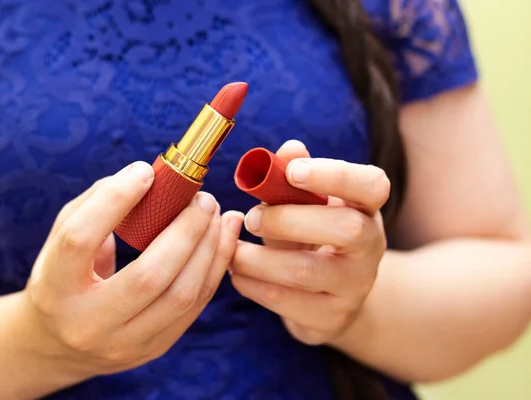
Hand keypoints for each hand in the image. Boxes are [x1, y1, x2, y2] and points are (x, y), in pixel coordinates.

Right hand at [22, 162, 243, 377]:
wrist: (59, 344)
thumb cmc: (64, 276)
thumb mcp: (61, 239)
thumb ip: (96, 205)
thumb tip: (146, 176)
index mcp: (54, 287)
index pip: (80, 239)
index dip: (114, 201)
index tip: (145, 172)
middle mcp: (87, 323)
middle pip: (148, 276)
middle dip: (185, 230)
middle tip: (202, 198)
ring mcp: (124, 343)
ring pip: (181, 295)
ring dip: (209, 248)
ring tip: (218, 215)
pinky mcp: (154, 348)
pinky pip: (195, 306)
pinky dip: (214, 267)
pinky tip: (222, 239)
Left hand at [230, 140, 389, 345]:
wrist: (332, 296)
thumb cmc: (313, 235)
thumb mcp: (307, 205)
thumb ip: (295, 177)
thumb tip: (289, 148)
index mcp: (367, 208)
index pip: (371, 185)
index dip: (334, 175)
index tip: (293, 171)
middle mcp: (372, 246)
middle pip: (346, 229)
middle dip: (288, 220)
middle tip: (250, 218)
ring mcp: (356, 286)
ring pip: (307, 271)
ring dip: (258, 258)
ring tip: (232, 250)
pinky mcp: (332, 317)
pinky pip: (287, 302)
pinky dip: (253, 286)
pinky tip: (237, 274)